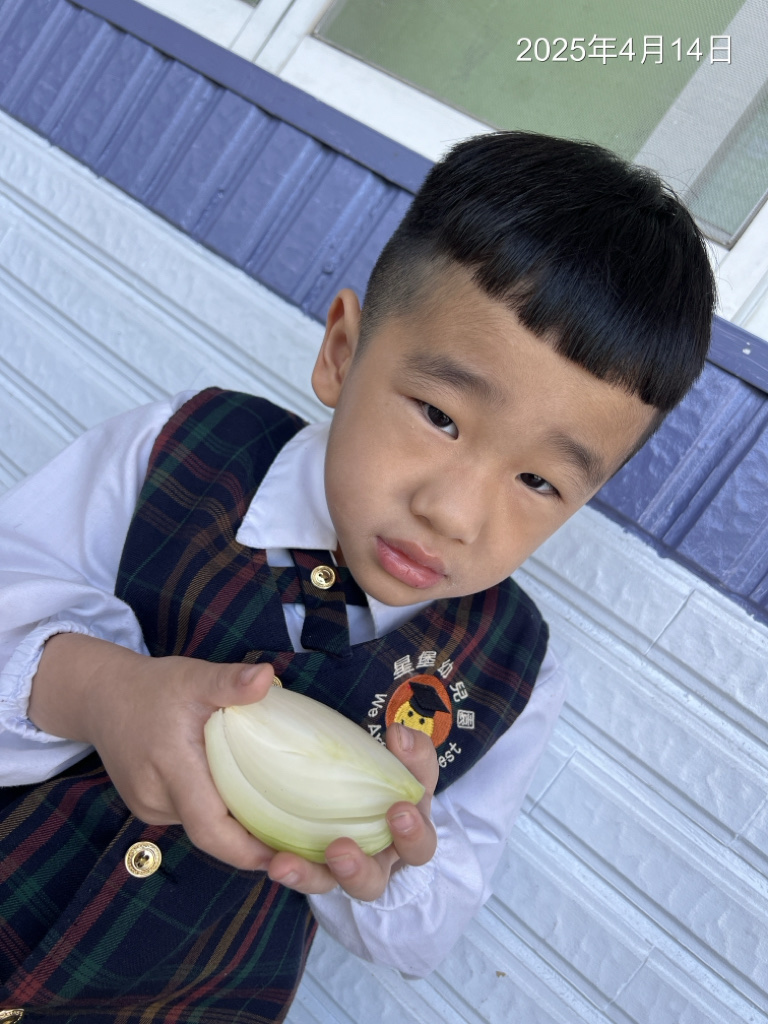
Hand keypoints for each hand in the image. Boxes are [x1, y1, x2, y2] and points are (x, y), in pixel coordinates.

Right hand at [30, 634, 277, 869]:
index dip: (246, 850)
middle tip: (295, 831)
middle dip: (251, 838)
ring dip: (233, 820)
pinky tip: (240, 790)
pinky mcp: (149, 806)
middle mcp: (157, 799)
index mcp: (171, 769)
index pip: (209, 828)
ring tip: (275, 806)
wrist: (101, 696)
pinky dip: (216, 808)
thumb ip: (229, 681)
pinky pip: (190, 814)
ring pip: (201, 824)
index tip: (282, 856)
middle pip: (212, 832)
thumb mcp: (193, 676)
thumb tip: (266, 676)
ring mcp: (150, 807)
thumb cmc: (152, 687)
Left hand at [266, 722, 439, 899]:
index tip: (399, 810)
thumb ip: (411, 751)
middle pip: (371, 883)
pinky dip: (279, 864)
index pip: (418, 845)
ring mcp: (338, 870)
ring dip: (306, 875)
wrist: (364, 791)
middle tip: (338, 849)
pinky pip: (295, 872)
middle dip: (356, 870)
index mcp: (406, 840)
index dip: (412, 833)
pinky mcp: (309, 866)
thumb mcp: (409, 767)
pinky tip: (263, 852)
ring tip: (283, 864)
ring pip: (322, 885)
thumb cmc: (390, 782)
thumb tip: (399, 735)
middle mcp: (374, 864)